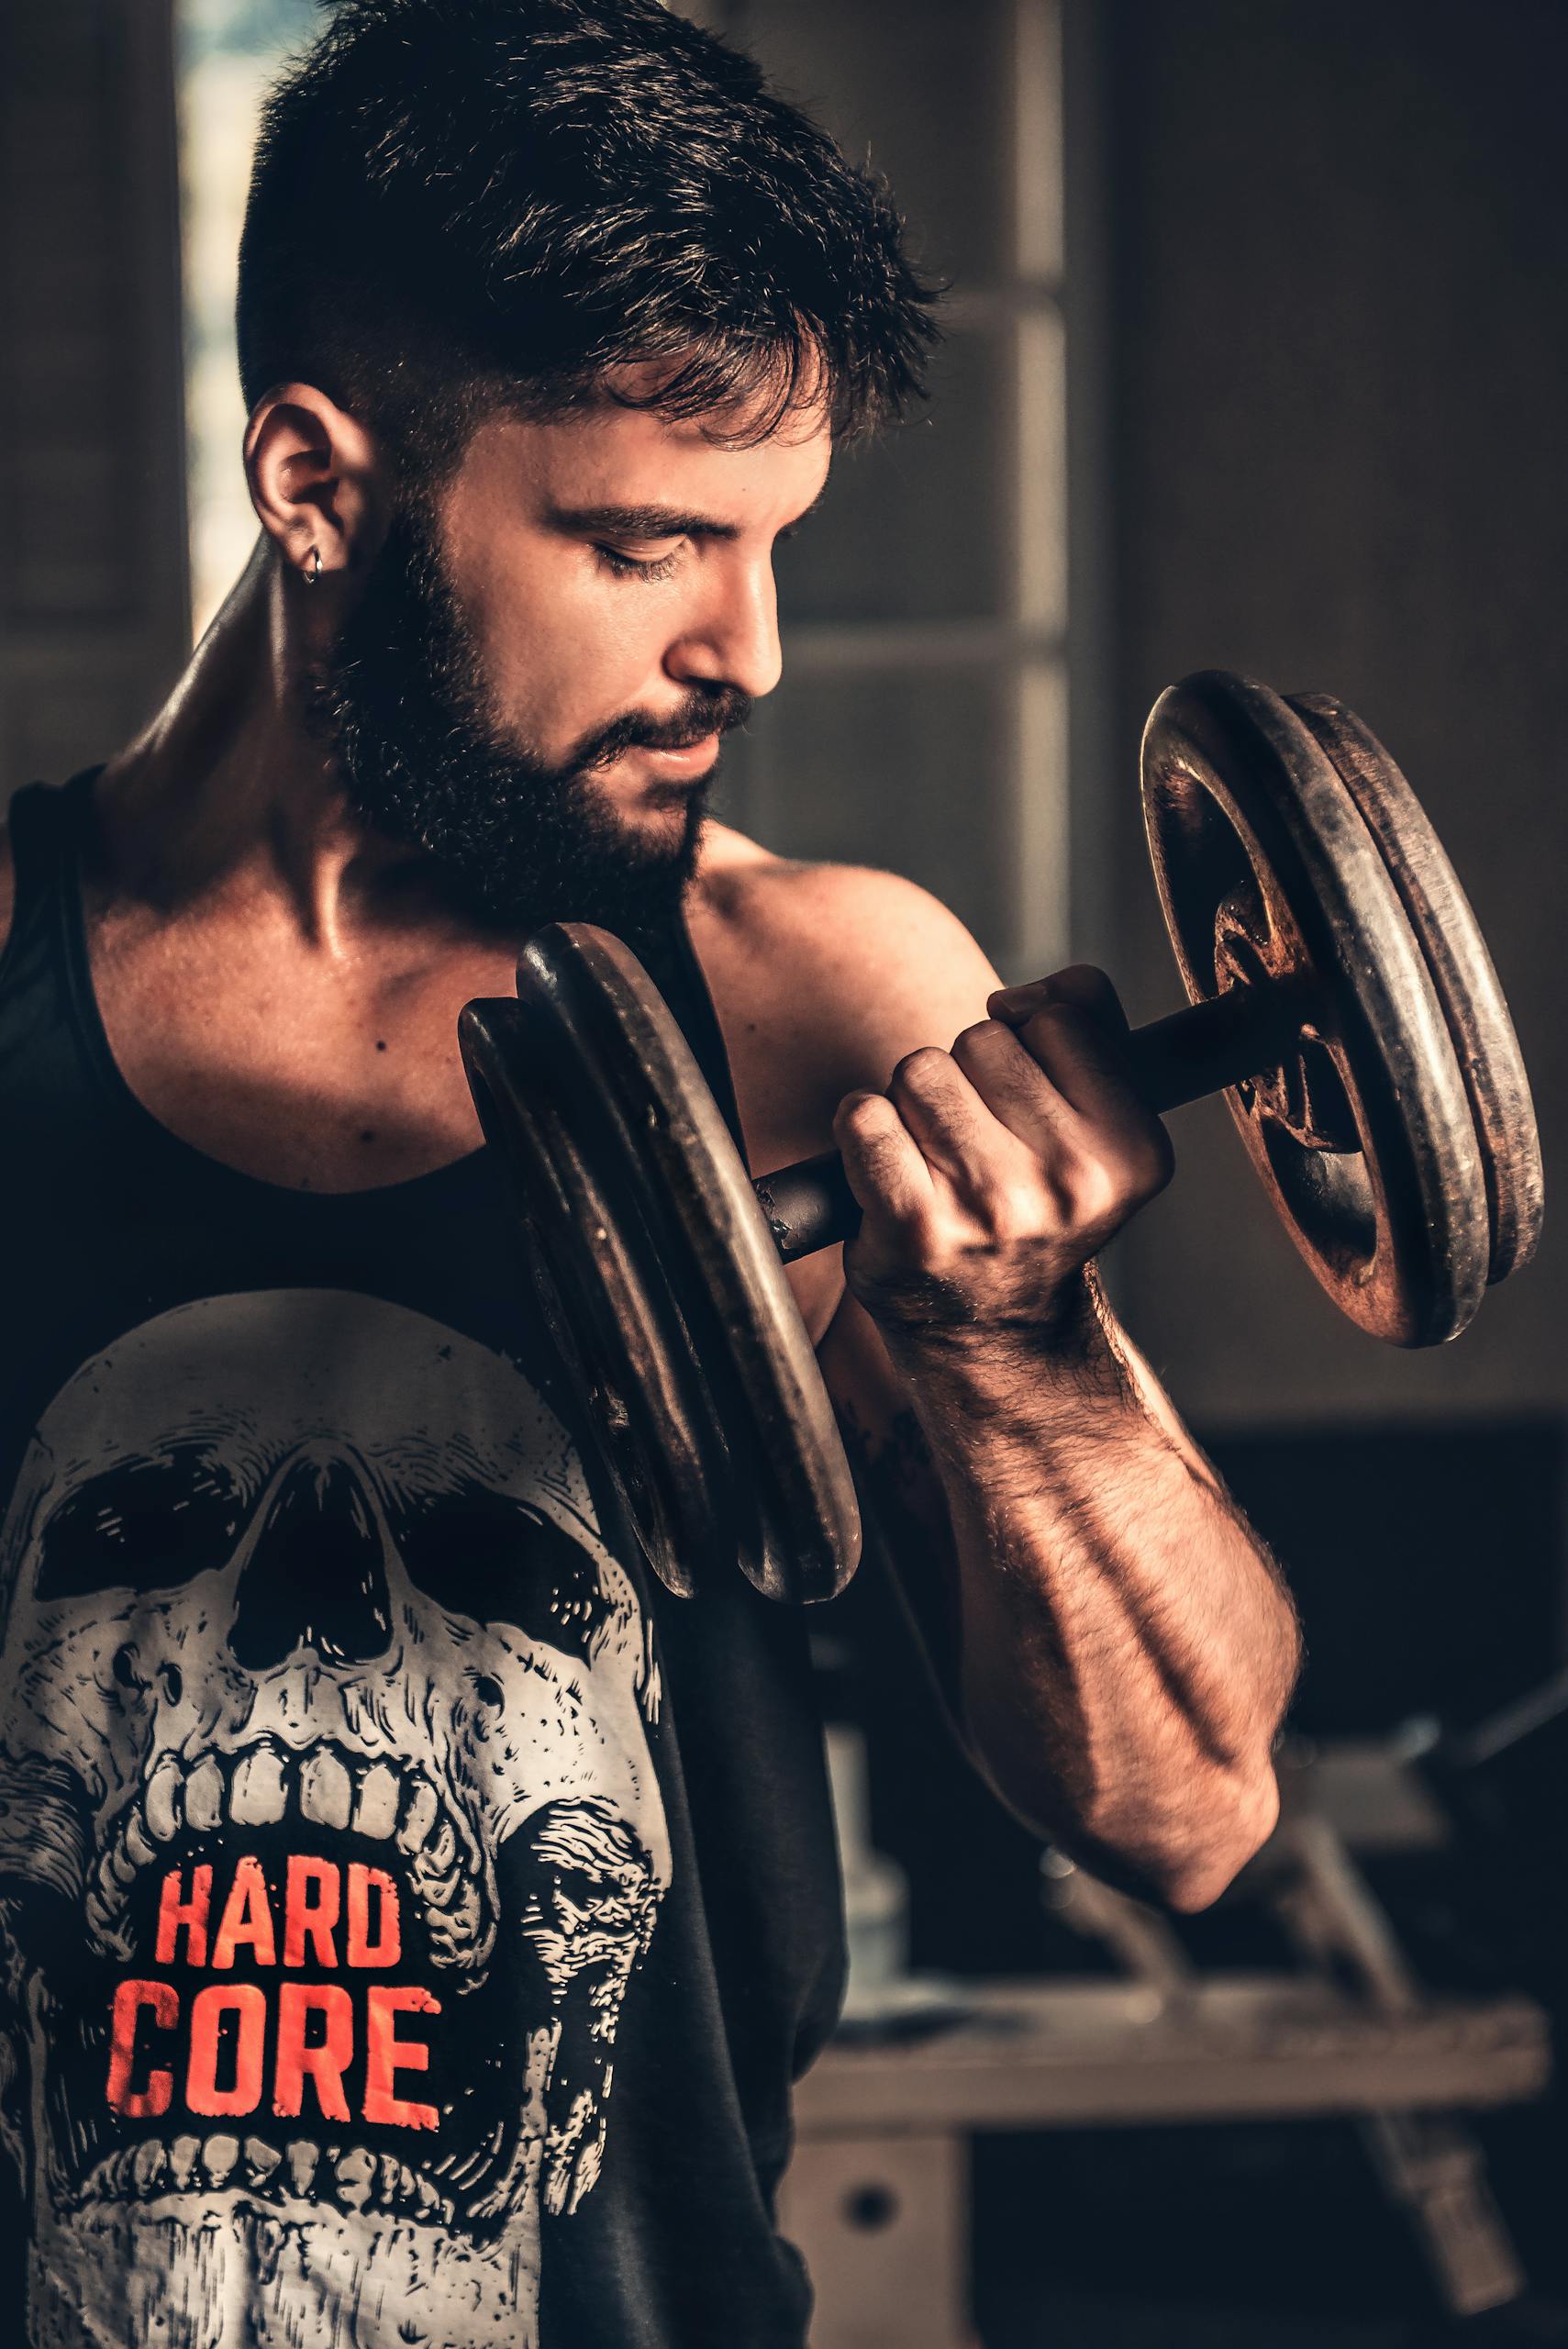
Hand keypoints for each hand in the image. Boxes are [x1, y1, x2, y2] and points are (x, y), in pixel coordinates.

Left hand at [832, 966, 1173, 1350]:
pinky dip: (860, 1132)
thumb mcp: (1098, 1121)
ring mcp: (991, 1206)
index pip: (1059, 1017)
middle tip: (978, 1148)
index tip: (1027, 1106)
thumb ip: (1089, 1021)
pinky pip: (863, 1116)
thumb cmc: (1034, 1206)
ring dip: (913, 1106)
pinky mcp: (914, 1225)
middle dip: (967, 1078)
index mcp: (1132, 1150)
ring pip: (919, 1071)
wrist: (993, 1331)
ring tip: (937, 1164)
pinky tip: (888, 1174)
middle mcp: (1072, 1182)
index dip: (1029, 1048)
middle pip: (981, 1040)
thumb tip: (1021, 998)